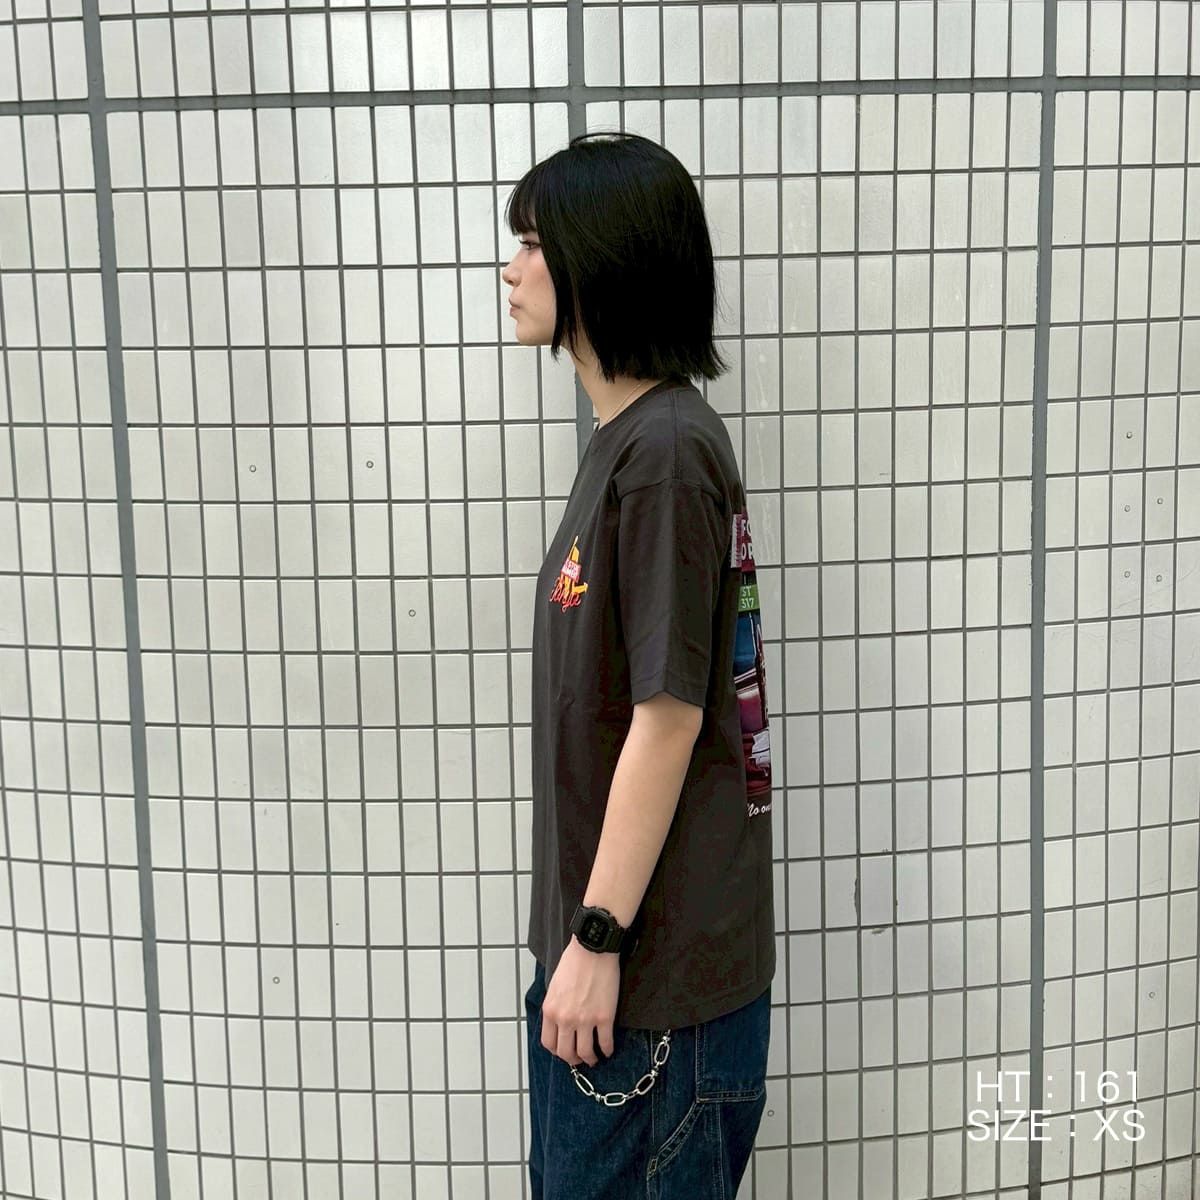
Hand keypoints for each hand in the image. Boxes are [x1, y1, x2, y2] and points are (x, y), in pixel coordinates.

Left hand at [540, 936, 620, 1066]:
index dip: (557, 1051)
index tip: (564, 1050)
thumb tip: (560, 1022)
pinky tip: (608, 1049)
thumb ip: (555, 1007)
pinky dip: (607, 1050)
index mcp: (550, 1011)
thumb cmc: (574, 961)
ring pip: (585, 1053)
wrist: (593, 949)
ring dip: (590, 1059)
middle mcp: (565, 1019)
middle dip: (573, 1059)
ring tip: (594, 1057)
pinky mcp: (605, 1018)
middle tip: (579, 1058)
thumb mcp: (555, 986)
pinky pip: (605, 1043)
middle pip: (566, 1053)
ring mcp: (585, 1020)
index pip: (549, 1043)